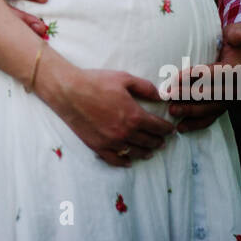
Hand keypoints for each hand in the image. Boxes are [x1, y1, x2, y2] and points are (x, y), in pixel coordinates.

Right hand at [42, 63, 176, 166]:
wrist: (69, 92)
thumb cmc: (96, 82)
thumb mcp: (124, 78)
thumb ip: (145, 88)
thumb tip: (161, 96)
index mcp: (134, 116)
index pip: (157, 127)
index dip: (166, 129)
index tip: (170, 130)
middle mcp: (125, 132)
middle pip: (148, 141)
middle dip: (158, 141)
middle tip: (163, 141)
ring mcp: (111, 142)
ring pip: (134, 152)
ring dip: (145, 152)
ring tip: (151, 151)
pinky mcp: (98, 147)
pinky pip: (115, 159)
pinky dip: (124, 162)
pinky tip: (129, 161)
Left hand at [166, 23, 240, 132]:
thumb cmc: (237, 40)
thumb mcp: (239, 32)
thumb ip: (238, 34)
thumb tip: (237, 36)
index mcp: (240, 69)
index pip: (216, 74)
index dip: (196, 76)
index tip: (176, 77)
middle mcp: (238, 88)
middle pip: (212, 94)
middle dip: (188, 96)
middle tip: (168, 96)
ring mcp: (233, 100)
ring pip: (211, 108)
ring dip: (191, 111)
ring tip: (172, 111)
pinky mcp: (226, 106)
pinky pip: (212, 117)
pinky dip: (197, 123)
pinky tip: (182, 127)